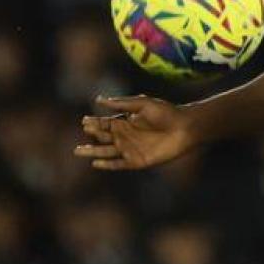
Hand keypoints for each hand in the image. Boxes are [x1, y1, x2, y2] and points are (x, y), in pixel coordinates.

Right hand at [74, 95, 196, 170]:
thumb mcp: (143, 104)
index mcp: (127, 121)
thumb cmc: (167, 113)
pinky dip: (107, 164)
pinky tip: (96, 163)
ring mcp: (131, 149)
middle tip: (82, 132)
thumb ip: (122, 104)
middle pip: (103, 137)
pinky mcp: (137, 161)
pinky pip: (118, 164)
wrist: (186, 128)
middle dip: (92, 135)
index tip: (84, 120)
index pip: (106, 123)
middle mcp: (127, 136)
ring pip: (106, 151)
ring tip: (78, 151)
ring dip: (93, 151)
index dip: (95, 122)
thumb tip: (98, 99)